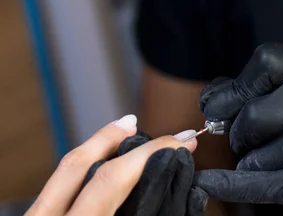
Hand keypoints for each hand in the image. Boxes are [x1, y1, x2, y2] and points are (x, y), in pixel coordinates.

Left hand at [27, 116, 206, 215]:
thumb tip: (175, 198)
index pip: (114, 178)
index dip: (153, 152)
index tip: (182, 143)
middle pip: (82, 162)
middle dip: (120, 136)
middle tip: (151, 128)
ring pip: (66, 167)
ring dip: (99, 144)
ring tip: (124, 128)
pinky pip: (57, 184)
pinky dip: (83, 166)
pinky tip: (98, 164)